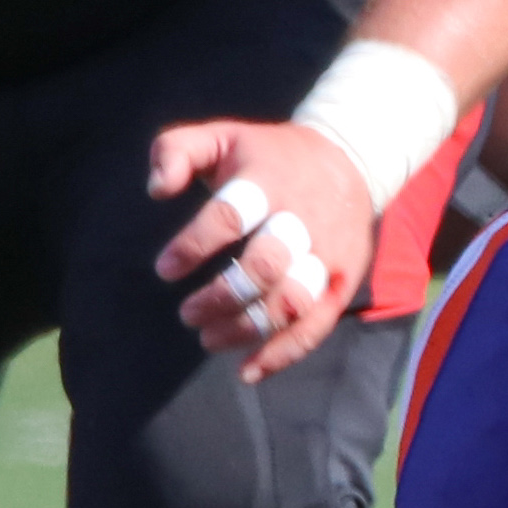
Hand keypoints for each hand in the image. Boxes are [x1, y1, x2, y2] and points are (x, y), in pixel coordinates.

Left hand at [146, 118, 379, 382]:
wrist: (352, 159)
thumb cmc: (268, 155)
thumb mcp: (221, 136)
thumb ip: (175, 151)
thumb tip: (155, 190)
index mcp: (270, 179)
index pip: (232, 215)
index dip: (194, 245)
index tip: (165, 269)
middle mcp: (304, 218)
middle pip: (267, 265)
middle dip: (222, 296)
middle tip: (187, 313)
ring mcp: (329, 253)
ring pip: (292, 301)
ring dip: (248, 328)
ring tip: (208, 338)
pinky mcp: (344, 279)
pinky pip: (317, 324)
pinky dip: (284, 353)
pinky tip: (248, 371)